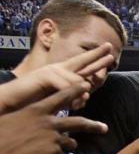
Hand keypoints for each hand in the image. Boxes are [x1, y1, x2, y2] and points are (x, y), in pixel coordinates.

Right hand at [0, 44, 114, 113]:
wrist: (14, 102)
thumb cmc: (36, 102)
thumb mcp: (60, 99)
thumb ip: (75, 96)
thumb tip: (88, 95)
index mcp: (63, 73)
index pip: (83, 63)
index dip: (96, 57)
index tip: (109, 49)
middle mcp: (59, 68)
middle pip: (83, 60)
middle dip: (97, 55)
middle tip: (110, 46)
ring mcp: (52, 70)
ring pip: (79, 82)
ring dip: (79, 98)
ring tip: (72, 107)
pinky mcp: (45, 76)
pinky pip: (67, 87)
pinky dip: (70, 98)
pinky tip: (68, 105)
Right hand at [0, 83, 107, 153]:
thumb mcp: (15, 121)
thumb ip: (33, 122)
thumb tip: (45, 129)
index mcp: (37, 110)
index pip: (60, 97)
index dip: (74, 91)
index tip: (85, 85)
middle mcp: (49, 122)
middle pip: (78, 123)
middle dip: (93, 126)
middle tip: (104, 128)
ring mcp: (53, 138)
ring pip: (70, 144)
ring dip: (62, 149)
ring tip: (43, 153)